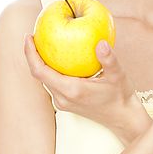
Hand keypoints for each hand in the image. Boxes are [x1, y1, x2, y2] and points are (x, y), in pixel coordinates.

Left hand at [23, 34, 148, 139]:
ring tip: (43, 44)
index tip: (29, 36)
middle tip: (35, 35)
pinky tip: (57, 58)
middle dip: (33, 55)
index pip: (40, 71)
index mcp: (71, 90)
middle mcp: (62, 98)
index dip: (30, 54)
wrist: (123, 118)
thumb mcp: (118, 75)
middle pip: (39, 75)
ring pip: (45, 79)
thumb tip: (101, 42)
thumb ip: (109, 59)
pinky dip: (50, 69)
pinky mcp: (66, 103)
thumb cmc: (121, 96)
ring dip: (41, 62)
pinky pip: (52, 83)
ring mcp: (63, 102)